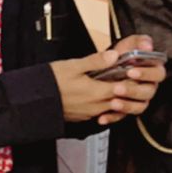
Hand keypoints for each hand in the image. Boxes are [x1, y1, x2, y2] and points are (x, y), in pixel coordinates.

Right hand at [50, 35, 166, 124]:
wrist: (33, 101)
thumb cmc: (51, 82)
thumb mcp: (73, 66)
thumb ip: (95, 61)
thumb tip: (114, 55)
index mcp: (97, 92)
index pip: (125, 88)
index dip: (134, 80)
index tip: (138, 72)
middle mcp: (97, 106)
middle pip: (123, 100)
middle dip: (130, 91)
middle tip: (135, 79)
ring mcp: (91, 114)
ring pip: (114, 108)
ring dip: (120, 99)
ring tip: (121, 88)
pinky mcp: (84, 117)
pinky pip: (103, 113)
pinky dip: (108, 106)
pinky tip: (105, 98)